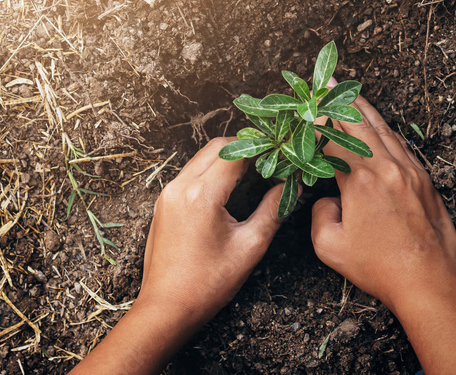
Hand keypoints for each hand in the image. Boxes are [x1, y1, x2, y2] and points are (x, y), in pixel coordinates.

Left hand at [71, 138, 285, 374]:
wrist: (166, 308)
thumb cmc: (208, 283)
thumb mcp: (250, 246)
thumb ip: (273, 210)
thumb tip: (292, 187)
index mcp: (202, 195)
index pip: (236, 152)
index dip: (263, 149)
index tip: (282, 154)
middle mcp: (180, 187)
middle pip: (216, 147)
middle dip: (246, 148)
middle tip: (270, 160)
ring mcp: (167, 194)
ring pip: (201, 159)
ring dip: (227, 159)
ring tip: (254, 172)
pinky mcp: (163, 204)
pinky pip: (190, 174)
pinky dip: (211, 172)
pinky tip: (230, 188)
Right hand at [310, 96, 455, 310]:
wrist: (427, 281)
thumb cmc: (379, 267)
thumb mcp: (330, 246)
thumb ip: (320, 214)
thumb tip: (327, 200)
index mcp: (361, 180)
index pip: (333, 140)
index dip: (317, 123)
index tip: (306, 108)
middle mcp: (388, 167)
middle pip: (361, 123)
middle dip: (341, 101)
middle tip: (328, 82)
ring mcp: (411, 172)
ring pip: (385, 131)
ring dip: (366, 111)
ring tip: (352, 94)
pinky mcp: (426, 182)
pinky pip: (403, 147)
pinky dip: (387, 132)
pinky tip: (381, 129)